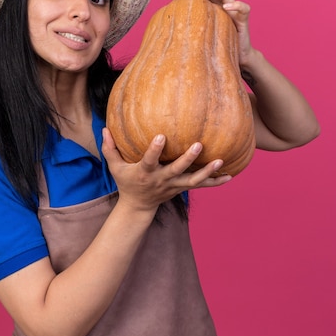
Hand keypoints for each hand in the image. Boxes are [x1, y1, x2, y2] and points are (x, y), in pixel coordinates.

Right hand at [101, 128, 231, 213]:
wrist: (138, 206)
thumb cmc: (126, 182)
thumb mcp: (114, 167)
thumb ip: (109, 148)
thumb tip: (105, 128)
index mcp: (146, 173)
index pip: (150, 161)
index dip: (155, 150)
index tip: (161, 136)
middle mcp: (162, 180)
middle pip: (177, 170)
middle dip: (188, 159)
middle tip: (199, 144)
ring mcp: (174, 186)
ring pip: (193, 181)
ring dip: (208, 172)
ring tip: (221, 161)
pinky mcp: (182, 189)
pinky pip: (202, 186)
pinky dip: (216, 182)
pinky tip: (230, 176)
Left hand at [185, 0, 253, 65]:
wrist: (235, 57)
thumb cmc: (215, 44)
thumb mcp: (200, 32)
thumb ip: (190, 21)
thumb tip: (171, 12)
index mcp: (211, 5)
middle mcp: (222, 3)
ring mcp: (233, 10)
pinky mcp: (243, 20)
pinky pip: (244, 8)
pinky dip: (236, 5)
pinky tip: (226, 8)